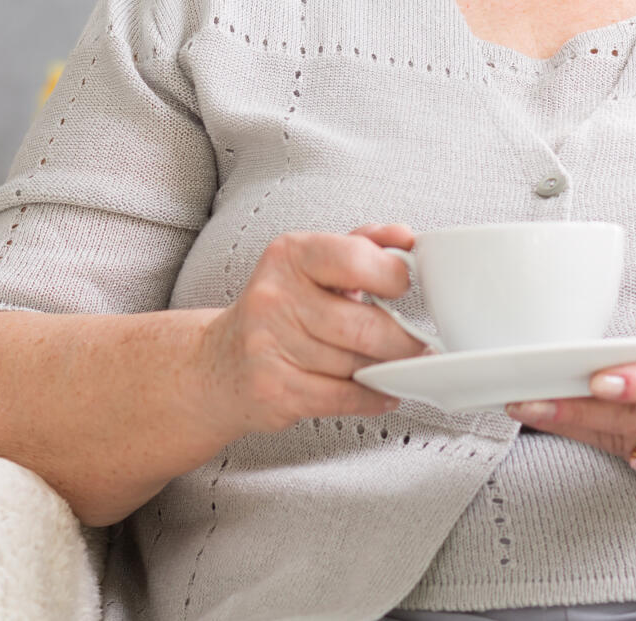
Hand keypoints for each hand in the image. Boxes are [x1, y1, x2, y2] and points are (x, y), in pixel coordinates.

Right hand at [197, 225, 429, 436]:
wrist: (220, 362)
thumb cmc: (276, 310)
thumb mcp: (312, 266)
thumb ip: (359, 246)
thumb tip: (403, 236)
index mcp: (290, 255)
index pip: (356, 258)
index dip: (393, 277)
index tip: (403, 288)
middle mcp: (274, 297)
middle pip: (363, 325)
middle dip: (402, 341)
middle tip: (416, 344)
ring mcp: (269, 345)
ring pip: (356, 365)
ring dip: (384, 371)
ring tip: (389, 365)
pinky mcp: (273, 389)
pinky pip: (342, 398)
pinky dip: (370, 398)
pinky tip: (377, 391)